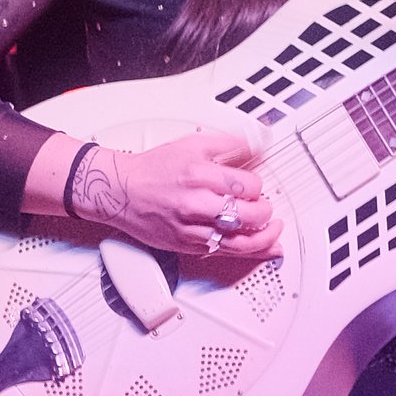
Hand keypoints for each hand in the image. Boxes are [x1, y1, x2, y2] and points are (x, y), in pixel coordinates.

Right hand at [75, 126, 280, 269]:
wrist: (121, 191)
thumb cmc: (154, 169)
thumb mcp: (191, 144)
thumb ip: (228, 143)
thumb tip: (259, 142)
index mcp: (199, 174)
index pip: (246, 185)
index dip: (257, 186)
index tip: (254, 186)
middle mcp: (195, 203)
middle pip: (247, 214)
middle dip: (264, 211)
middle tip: (265, 207)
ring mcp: (191, 228)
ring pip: (239, 241)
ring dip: (264, 238)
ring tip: (274, 231)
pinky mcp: (187, 245)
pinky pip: (225, 253)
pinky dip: (249, 253)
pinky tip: (264, 249)